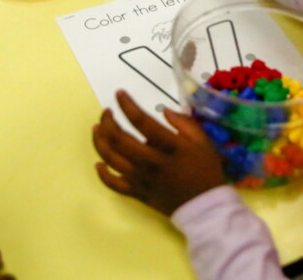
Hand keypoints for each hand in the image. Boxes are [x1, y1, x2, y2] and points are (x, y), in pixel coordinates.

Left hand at [93, 91, 225, 215]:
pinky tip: (98, 163)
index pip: (141, 121)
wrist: (205, 207)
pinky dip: (103, 174)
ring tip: (97, 128)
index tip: (119, 94)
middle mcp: (151, 162)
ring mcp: (142, 179)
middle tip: (107, 111)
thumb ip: (184, 123)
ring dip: (100, 142)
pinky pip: (114, 185)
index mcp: (169, 147)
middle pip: (119, 140)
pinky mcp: (138, 193)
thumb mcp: (203, 142)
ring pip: (112, 159)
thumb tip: (164, 111)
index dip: (127, 105)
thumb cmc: (205, 171)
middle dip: (108, 121)